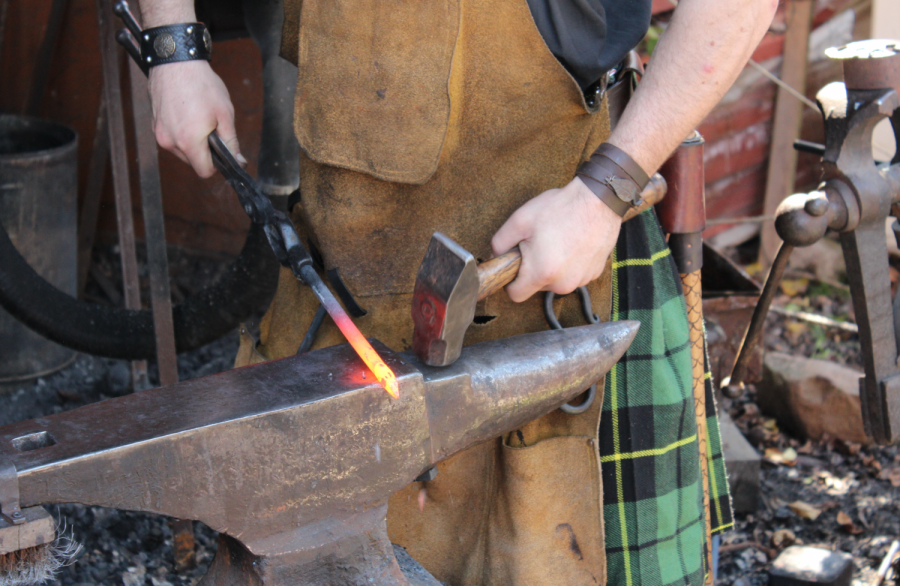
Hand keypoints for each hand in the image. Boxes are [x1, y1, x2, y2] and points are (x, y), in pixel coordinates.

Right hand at [147, 61, 242, 177]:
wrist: (175, 61)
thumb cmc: (201, 84)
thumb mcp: (225, 114)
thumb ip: (231, 142)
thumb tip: (238, 161)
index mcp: (189, 142)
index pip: (204, 171)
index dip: (217, 165)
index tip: (222, 151)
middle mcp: (169, 142)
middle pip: (192, 161)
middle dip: (204, 150)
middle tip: (211, 126)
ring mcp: (159, 133)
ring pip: (182, 150)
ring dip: (192, 140)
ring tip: (198, 116)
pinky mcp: (155, 125)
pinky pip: (172, 137)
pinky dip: (181, 131)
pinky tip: (187, 112)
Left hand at [491, 178, 621, 302]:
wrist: (598, 200)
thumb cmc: (561, 208)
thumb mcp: (519, 220)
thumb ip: (499, 243)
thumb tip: (496, 256)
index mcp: (542, 273)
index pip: (516, 295)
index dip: (510, 281)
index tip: (515, 266)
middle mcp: (564, 283)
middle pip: (536, 286)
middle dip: (533, 269)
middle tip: (539, 243)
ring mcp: (581, 280)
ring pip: (556, 281)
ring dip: (553, 266)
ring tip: (557, 240)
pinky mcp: (594, 274)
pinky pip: (573, 275)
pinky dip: (570, 264)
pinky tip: (572, 243)